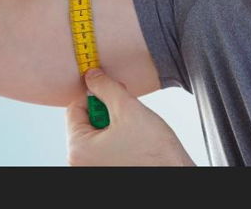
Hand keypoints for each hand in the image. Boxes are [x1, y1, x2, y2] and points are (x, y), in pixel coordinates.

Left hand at [65, 67, 195, 165]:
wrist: (176, 174)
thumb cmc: (155, 153)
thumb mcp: (128, 109)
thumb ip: (106, 88)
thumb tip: (92, 76)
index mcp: (78, 149)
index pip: (74, 109)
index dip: (95, 96)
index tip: (112, 93)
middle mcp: (80, 163)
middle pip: (85, 122)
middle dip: (106, 112)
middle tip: (127, 112)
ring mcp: (92, 169)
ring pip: (96, 134)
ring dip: (113, 124)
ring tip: (133, 129)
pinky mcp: (105, 170)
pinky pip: (104, 147)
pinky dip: (116, 138)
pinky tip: (134, 140)